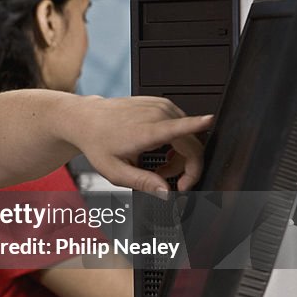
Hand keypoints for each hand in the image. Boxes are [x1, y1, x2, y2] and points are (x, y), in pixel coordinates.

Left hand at [65, 96, 213, 192]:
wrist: (86, 119)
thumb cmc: (98, 142)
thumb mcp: (115, 171)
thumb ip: (143, 183)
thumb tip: (165, 192)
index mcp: (146, 130)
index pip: (178, 127)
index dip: (197, 125)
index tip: (209, 120)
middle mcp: (156, 114)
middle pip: (192, 143)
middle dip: (187, 169)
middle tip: (170, 182)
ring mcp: (160, 106)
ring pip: (189, 137)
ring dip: (180, 157)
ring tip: (158, 167)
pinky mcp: (162, 103)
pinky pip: (182, 126)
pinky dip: (176, 143)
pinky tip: (158, 151)